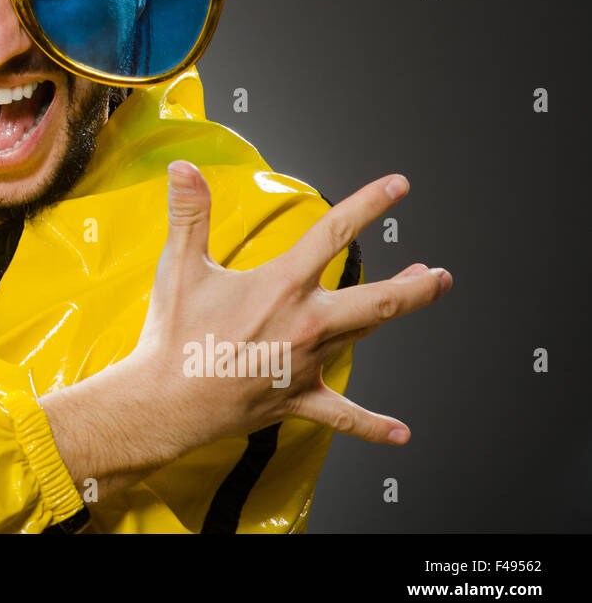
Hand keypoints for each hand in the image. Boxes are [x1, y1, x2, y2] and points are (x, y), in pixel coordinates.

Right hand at [112, 160, 450, 472]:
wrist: (164, 400)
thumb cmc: (173, 335)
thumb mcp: (180, 266)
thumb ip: (188, 212)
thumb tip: (182, 168)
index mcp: (282, 287)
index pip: (334, 234)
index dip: (370, 204)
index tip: (398, 186)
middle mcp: (305, 324)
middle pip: (377, 301)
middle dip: (414, 286)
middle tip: (438, 274)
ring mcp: (306, 363)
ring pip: (364, 335)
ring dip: (396, 315)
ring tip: (420, 294)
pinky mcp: (297, 398)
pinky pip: (342, 415)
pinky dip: (373, 425)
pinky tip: (400, 433)